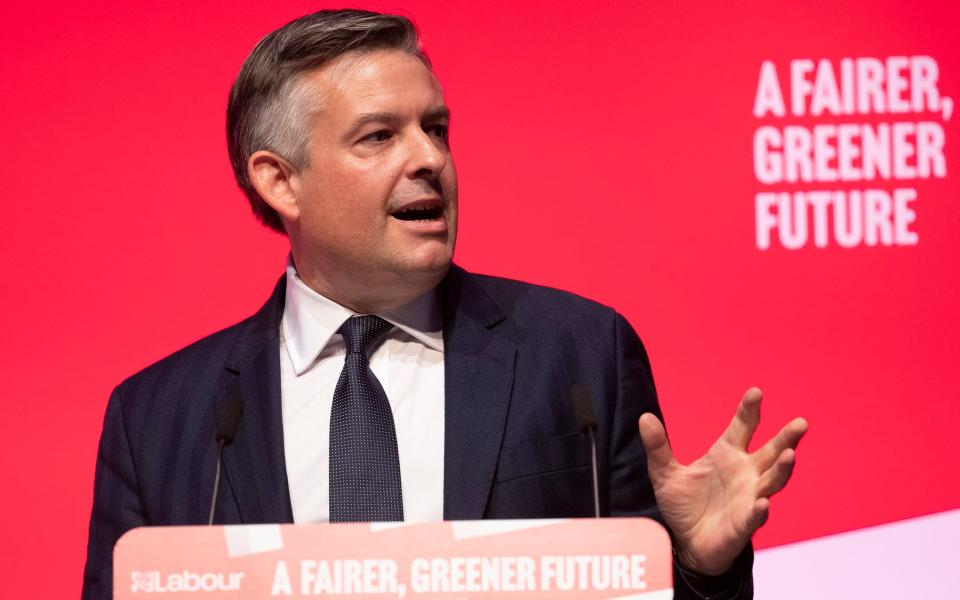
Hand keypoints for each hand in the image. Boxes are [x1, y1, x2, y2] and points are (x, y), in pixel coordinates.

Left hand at [638, 387, 806, 575]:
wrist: (686, 544)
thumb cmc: (684, 505)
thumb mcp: (665, 473)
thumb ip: (658, 446)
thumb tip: (644, 417)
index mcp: (728, 454)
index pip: (743, 426)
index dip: (749, 410)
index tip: (756, 392)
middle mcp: (745, 473)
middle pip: (771, 452)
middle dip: (786, 438)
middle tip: (801, 423)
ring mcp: (749, 498)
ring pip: (772, 481)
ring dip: (782, 469)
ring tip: (790, 455)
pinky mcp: (744, 525)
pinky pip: (755, 516)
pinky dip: (759, 510)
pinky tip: (763, 503)